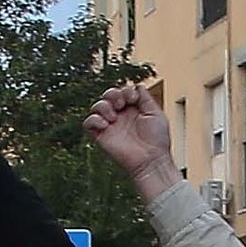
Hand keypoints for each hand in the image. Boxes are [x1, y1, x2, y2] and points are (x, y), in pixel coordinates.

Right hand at [84, 82, 179, 199]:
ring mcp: (110, 126)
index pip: (122, 92)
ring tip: (114, 117)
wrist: (151, 160)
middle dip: (112, 94)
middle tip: (122, 104)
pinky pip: (88, 123)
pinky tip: (106, 125)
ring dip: (103, 106)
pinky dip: (94, 120)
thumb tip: (137, 86)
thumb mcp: (156, 113)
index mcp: (133, 109)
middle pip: (107, 95)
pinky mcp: (101, 136)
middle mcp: (120, 116)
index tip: (133, 98)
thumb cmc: (157, 141)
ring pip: (97, 106)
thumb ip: (146, 98)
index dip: (125, 90)